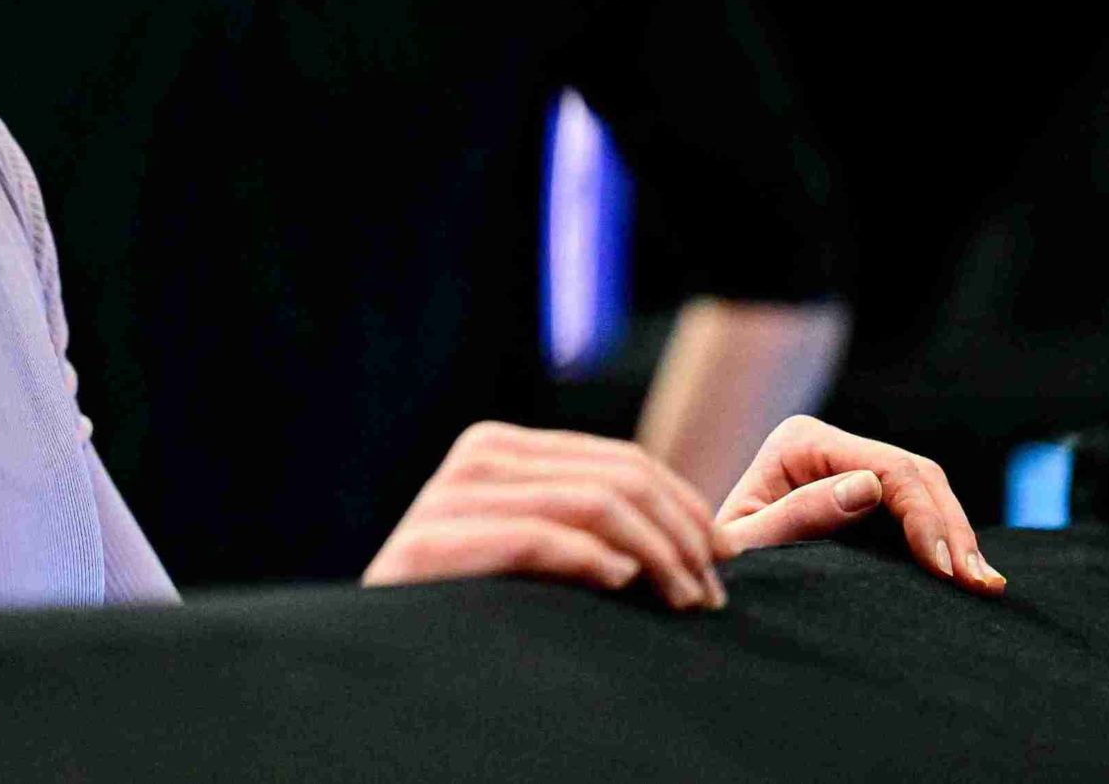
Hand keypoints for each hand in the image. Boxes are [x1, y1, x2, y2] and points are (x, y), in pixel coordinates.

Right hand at [363, 421, 732, 609]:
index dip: (685, 505)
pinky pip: (535, 539)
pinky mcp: (429, 545)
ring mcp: (447, 496)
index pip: (619, 459)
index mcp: (500, 448)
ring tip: (683, 600)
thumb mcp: (539, 552)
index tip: (726, 558)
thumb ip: (589, 522)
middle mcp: (474, 458)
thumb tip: (700, 529)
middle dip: (680, 534)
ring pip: (589, 504)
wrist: (382, 661)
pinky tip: (625, 585)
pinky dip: (592, 560)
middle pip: (614, 478)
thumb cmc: (475, 611)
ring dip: (655, 555)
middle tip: (711, 595)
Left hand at [713, 414, 1006, 593]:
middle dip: (951, 526)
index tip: (942, 564)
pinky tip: (968, 576)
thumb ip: (799, 515)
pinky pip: (919, 511)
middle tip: (977, 582)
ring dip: (957, 536)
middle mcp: (832, 445)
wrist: (707, 571)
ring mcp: (851, 468)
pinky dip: (945, 541)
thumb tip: (869, 486)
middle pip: (915, 473)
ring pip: (926, 489)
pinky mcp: (867, 499)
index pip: (884, 466)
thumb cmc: (718, 558)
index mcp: (801, 440)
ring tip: (983, 584)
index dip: (922, 513)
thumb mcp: (747, 543)